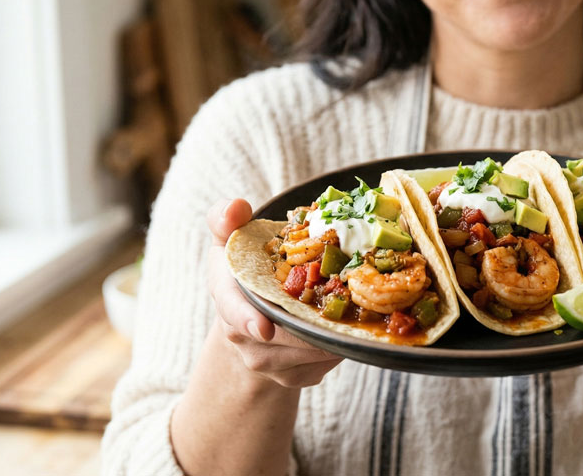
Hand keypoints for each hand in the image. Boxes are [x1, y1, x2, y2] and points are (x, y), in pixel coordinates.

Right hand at [206, 198, 341, 388]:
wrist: (255, 315)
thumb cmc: (246, 268)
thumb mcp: (231, 238)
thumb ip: (227, 218)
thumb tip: (235, 206)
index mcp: (227, 296)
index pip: (233, 311)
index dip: (247, 319)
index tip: (264, 329)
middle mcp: (243, 337)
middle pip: (285, 335)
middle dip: (314, 322)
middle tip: (347, 304)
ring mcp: (268, 362)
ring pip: (309, 352)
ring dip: (334, 333)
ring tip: (356, 310)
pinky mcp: (295, 376)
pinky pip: (324, 364)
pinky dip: (341, 346)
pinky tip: (349, 326)